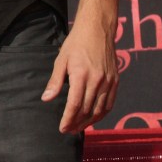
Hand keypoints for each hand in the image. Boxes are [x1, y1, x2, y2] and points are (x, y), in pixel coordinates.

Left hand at [41, 10, 118, 132]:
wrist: (97, 30)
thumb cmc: (75, 44)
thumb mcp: (61, 60)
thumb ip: (55, 81)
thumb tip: (46, 99)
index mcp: (81, 75)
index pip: (75, 104)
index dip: (68, 119)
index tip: (62, 128)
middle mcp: (97, 81)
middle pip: (87, 110)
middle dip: (77, 123)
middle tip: (68, 131)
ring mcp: (108, 82)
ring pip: (100, 109)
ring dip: (90, 122)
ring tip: (79, 128)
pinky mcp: (115, 81)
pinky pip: (110, 103)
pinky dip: (102, 113)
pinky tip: (94, 118)